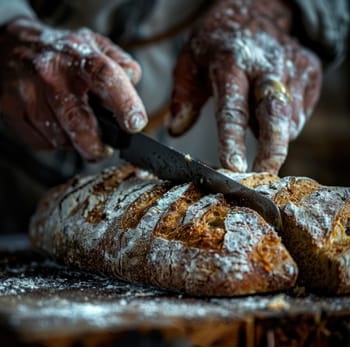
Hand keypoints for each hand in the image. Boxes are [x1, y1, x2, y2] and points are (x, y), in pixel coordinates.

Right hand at [0, 17, 146, 160]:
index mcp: (78, 55)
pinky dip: (55, 141)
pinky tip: (57, 125)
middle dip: (96, 145)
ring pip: (60, 138)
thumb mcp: (94, 46)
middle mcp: (50, 73)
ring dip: (75, 142)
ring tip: (77, 128)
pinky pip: (41, 142)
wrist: (11, 43)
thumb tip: (134, 81)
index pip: (105, 77)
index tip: (135, 124)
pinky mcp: (10, 108)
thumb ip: (120, 62)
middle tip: (104, 149)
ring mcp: (27, 92)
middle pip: (78, 122)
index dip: (125, 103)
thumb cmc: (62, 52)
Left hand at [169, 0, 321, 173]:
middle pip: (274, 113)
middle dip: (272, 149)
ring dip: (278, 140)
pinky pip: (301, 111)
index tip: (233, 168)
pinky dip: (288, 126)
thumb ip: (183, 96)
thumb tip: (175, 130)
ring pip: (291, 116)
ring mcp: (292, 66)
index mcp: (231, 63)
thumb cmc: (218, 43)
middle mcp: (266, 65)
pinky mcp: (310, 71)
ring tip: (264, 149)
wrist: (255, 13)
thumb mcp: (190, 61)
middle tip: (264, 175)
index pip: (232, 108)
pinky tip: (273, 123)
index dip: (232, 140)